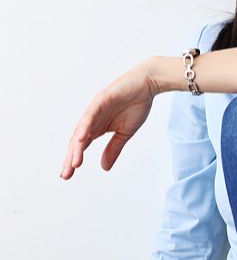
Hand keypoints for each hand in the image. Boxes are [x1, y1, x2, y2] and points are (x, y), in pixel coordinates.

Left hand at [61, 60, 157, 178]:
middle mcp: (92, 119)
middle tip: (65, 174)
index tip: (68, 175)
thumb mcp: (125, 133)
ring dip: (77, 147)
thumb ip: (114, 148)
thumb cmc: (136, 105)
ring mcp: (95, 109)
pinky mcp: (101, 100)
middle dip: (71, 157)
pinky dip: (85, 127)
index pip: (82, 146)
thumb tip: (104, 167)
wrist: (147, 84)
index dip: (74, 159)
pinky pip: (91, 115)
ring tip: (74, 163)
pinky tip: (81, 139)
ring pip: (82, 130)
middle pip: (78, 141)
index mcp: (97, 127)